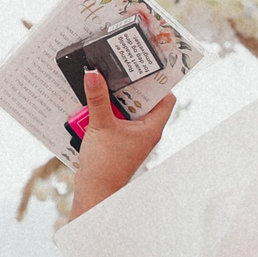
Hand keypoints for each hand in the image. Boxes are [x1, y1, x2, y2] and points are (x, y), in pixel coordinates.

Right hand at [73, 68, 173, 207]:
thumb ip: (97, 99)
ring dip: (113, 98)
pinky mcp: (117, 139)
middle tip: (118, 69)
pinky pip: (113, 118)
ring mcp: (131, 135)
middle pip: (142, 100)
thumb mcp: (101, 125)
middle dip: (129, 86)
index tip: (146, 66)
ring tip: (102, 82)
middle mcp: (144, 130)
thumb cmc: (106, 165)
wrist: (94, 191)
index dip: (158, 81)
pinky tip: (91, 102)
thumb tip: (94, 73)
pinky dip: (104, 110)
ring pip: (125, 108)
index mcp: (151, 127)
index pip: (166, 98)